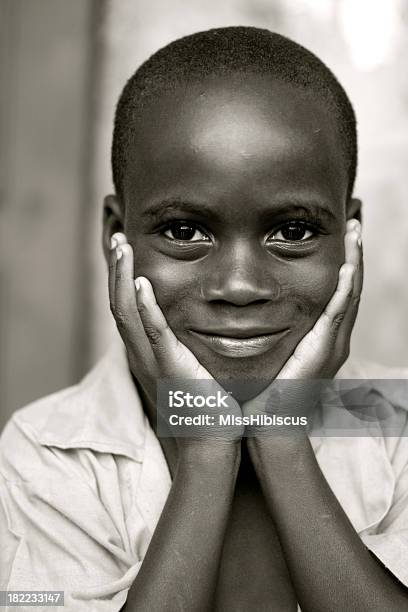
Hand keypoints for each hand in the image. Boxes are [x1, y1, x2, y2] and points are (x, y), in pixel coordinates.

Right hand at [108, 233, 243, 449]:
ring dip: (122, 279)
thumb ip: (191, 343)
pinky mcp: (169, 369)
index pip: (129, 309)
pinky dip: (145, 309)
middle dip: (116, 271)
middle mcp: (143, 355)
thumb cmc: (209, 405)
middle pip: (119, 305)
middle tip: (118, 240)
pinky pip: (152, 334)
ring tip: (122, 248)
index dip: (123, 279)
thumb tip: (204, 319)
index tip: (126, 252)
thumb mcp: (194, 366)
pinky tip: (140, 284)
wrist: (214, 440)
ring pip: (127, 314)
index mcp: (149, 352)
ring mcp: (152, 362)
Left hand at [242, 219, 362, 432]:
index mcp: (317, 338)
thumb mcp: (260, 352)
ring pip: (349, 293)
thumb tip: (237, 307)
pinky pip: (340, 310)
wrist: (264, 423)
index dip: (338, 265)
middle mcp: (330, 339)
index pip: (333, 293)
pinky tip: (348, 262)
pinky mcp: (326, 349)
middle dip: (352, 255)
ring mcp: (331, 344)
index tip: (335, 237)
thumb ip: (256, 329)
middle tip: (352, 224)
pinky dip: (347, 285)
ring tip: (354, 231)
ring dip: (353, 261)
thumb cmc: (257, 392)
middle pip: (347, 288)